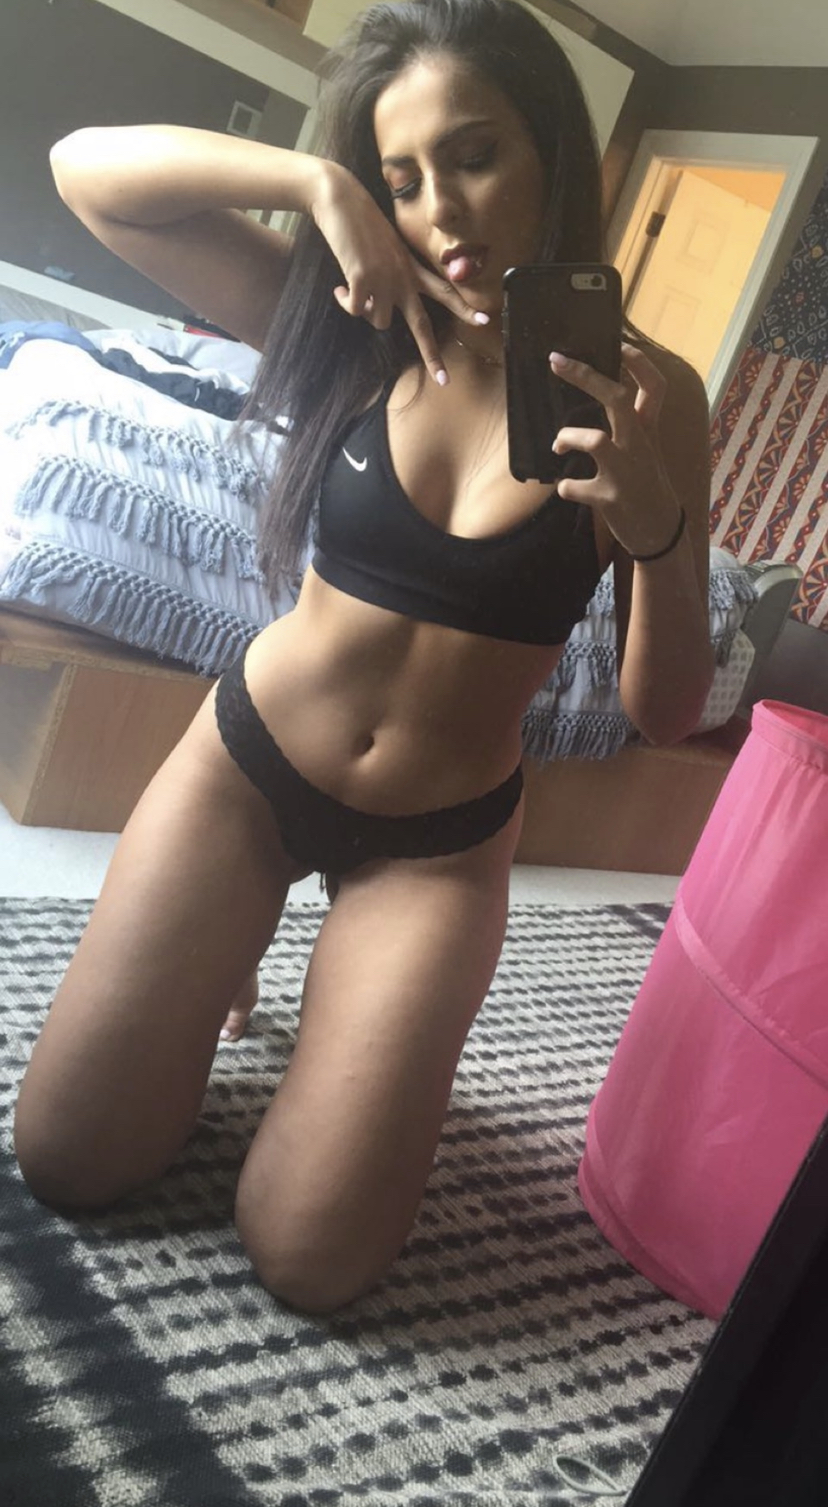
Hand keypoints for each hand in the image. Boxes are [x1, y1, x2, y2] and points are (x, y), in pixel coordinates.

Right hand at [310, 162, 485, 383]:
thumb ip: (393, 275)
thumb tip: (379, 308)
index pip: (446, 291)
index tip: (485, 321)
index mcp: (412, 269)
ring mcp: (384, 281)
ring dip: (366, 313)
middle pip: (423, 325)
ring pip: (381, 322)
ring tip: (353, 291)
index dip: (465, 307)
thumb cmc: (362, 224)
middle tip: (444, 381)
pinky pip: (355, 311)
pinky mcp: (362, 280)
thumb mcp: (388, 248)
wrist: (343, 201)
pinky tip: (338, 289)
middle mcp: (403, 278)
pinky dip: (344, 303)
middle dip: (433, 356)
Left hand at [549, 343, 682, 556]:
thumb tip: (598, 391)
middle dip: (584, 376)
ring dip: (567, 438)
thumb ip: (628, 423)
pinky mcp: (609, 499)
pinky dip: (565, 486)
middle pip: (615, 398)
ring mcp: (625, 472)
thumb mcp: (646, 449)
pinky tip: (568, 488)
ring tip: (559, 447)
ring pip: (593, 440)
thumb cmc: (646, 483)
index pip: (654, 386)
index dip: (638, 361)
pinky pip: (574, 486)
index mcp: (647, 430)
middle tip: (556, 361)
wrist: (660, 532)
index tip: (618, 342)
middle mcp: (639, 446)